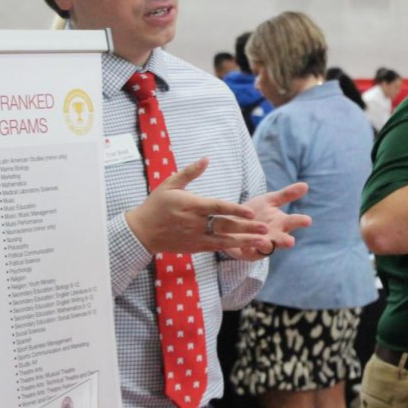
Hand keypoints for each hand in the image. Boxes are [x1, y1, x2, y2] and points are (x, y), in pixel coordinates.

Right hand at [126, 158, 270, 254]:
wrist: (142, 231)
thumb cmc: (156, 205)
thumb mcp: (170, 185)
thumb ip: (190, 172)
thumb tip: (206, 159)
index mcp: (191, 205)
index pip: (217, 208)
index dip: (234, 210)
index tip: (250, 212)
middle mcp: (195, 223)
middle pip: (225, 225)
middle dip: (246, 228)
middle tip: (265, 228)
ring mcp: (196, 237)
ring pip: (224, 240)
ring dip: (245, 241)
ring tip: (263, 241)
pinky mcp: (196, 247)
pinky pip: (217, 248)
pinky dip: (233, 248)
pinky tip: (247, 248)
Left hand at [224, 182, 312, 260]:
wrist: (233, 223)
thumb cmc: (255, 213)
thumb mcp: (270, 201)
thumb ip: (286, 195)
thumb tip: (305, 185)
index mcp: (281, 223)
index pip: (294, 221)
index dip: (301, 221)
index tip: (307, 220)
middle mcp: (275, 236)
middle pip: (283, 239)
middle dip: (286, 241)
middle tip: (291, 242)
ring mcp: (262, 245)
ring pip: (267, 248)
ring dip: (268, 246)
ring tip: (268, 243)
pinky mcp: (249, 252)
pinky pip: (250, 252)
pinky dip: (251, 249)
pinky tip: (249, 245)